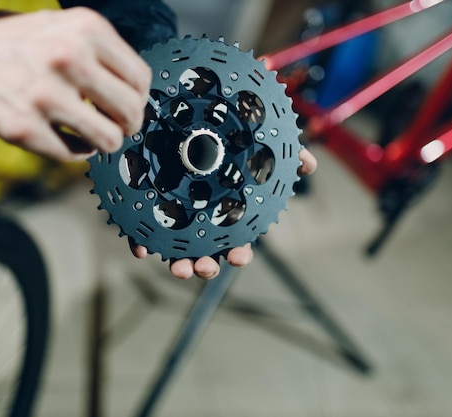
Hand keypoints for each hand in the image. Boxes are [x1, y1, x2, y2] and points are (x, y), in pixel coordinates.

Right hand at [0, 8, 150, 160]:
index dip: (139, 100)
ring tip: (90, 135)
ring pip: (109, 140)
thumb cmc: (13, 44)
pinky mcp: (24, 126)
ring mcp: (46, 94)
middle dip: (127, 126)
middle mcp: (68, 57)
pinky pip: (74, 155)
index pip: (141, 79)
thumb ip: (100, 53)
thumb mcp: (61, 28)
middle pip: (131, 112)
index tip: (129, 107)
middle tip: (115, 126)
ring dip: (103, 143)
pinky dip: (74, 151)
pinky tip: (64, 138)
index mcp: (85, 29)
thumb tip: (136, 91)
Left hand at [130, 147, 317, 279]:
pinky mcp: (147, 211)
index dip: (239, 253)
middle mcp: (200, 221)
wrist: (183, 119)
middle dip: (205, 267)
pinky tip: (141, 249)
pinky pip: (143, 232)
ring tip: (178, 267)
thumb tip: (309, 163)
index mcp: (226, 214)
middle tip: (203, 267)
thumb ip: (283, 154)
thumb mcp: (256, 144)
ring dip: (178, 263)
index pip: (236, 241)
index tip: (238, 256)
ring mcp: (173, 218)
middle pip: (205, 252)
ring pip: (176, 250)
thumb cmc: (224, 140)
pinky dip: (141, 244)